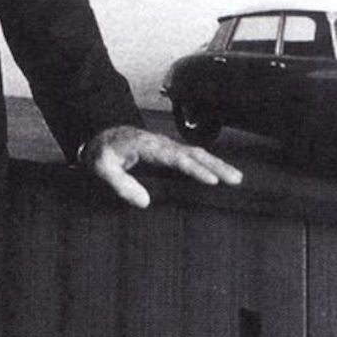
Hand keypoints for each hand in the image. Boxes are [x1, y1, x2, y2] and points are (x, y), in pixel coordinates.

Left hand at [82, 125, 242, 207]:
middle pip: (194, 153)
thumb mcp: (103, 168)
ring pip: (196, 153)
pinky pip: (192, 156)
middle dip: (216, 165)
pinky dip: (208, 163)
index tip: (212, 181)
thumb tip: (145, 202)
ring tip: (237, 178)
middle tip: (236, 179)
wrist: (100, 134)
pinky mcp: (168, 152)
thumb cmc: (102, 152)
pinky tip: (220, 173)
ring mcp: (167, 146)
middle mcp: (162, 144)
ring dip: (217, 164)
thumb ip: (121, 183)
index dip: (195, 170)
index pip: (176, 158)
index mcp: (148, 146)